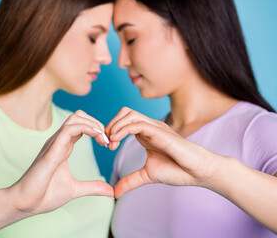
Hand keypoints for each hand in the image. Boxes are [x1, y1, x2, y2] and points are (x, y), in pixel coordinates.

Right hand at [7, 110, 112, 215]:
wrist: (25, 204)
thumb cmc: (45, 195)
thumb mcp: (75, 189)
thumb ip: (93, 187)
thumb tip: (111, 190)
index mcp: (63, 147)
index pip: (81, 126)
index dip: (97, 130)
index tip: (108, 144)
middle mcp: (58, 141)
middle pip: (79, 116)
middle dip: (97, 123)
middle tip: (107, 140)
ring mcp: (54, 143)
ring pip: (75, 118)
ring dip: (93, 124)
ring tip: (103, 138)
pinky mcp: (51, 150)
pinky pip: (69, 129)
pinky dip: (86, 128)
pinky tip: (97, 137)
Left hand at [106, 107, 224, 198]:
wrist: (198, 172)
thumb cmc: (178, 170)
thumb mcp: (147, 175)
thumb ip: (130, 180)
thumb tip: (114, 192)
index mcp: (146, 133)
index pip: (124, 120)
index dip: (112, 130)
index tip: (107, 146)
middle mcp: (150, 127)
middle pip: (125, 112)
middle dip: (111, 124)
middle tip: (106, 142)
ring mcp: (156, 128)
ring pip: (130, 114)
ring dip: (115, 126)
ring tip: (110, 141)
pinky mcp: (161, 132)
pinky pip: (138, 124)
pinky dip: (123, 129)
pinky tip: (116, 140)